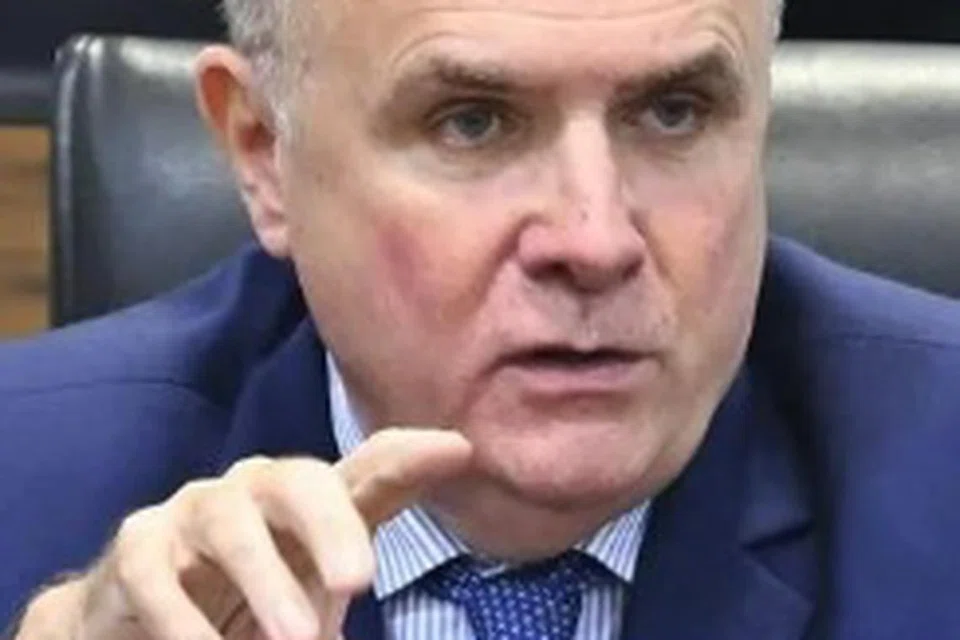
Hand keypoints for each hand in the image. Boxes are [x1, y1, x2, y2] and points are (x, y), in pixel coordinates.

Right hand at [14, 428, 471, 639]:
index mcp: (310, 500)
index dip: (408, 455)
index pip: (367, 467)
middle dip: (330, 524)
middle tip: (357, 583)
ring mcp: (195, 511)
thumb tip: (423, 517)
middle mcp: (255, 490)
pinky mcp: (137, 547)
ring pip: (229, 522)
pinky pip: (154, 572)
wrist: (145, 617)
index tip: (458, 451)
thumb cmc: (252, 595)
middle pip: (298, 480)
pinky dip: (182, 616)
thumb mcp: (315, 580)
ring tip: (296, 639)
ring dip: (264, 580)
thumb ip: (355, 550)